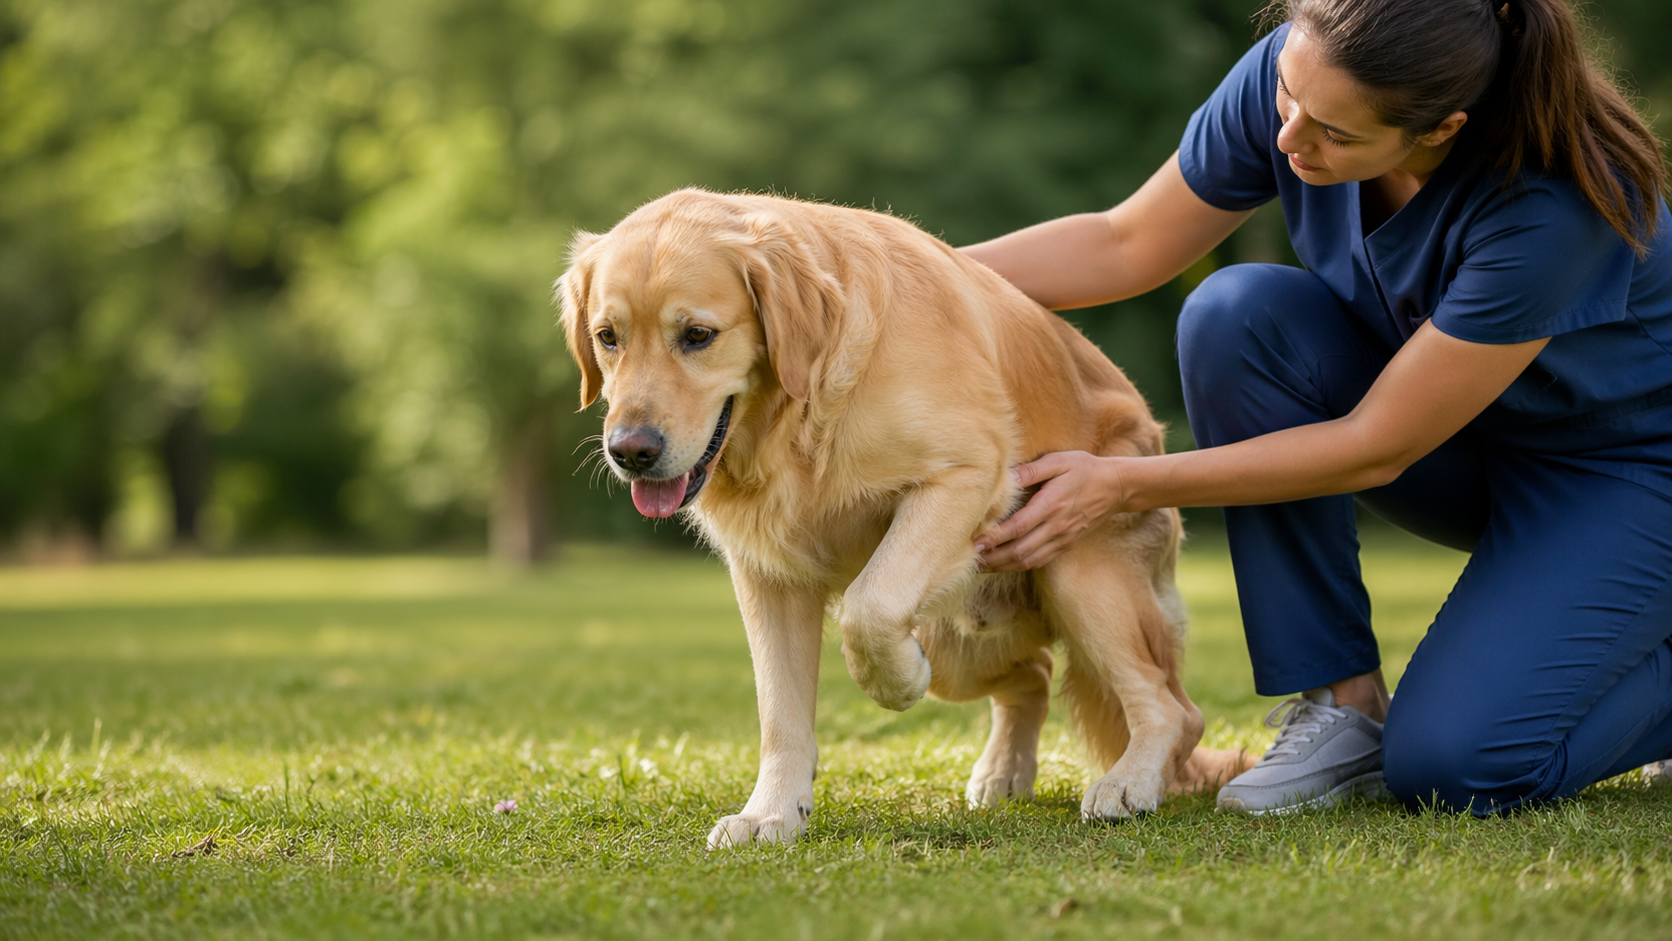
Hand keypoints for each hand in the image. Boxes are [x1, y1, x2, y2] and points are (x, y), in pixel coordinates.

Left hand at [974, 451, 1128, 570]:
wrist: (1116, 487)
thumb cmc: (1084, 469)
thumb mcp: (1059, 461)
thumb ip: (1031, 470)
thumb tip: (1006, 477)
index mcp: (1053, 505)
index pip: (1019, 527)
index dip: (996, 537)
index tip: (975, 542)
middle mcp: (1057, 527)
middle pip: (1021, 551)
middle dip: (993, 558)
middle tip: (970, 558)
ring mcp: (1063, 539)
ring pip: (1029, 560)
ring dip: (1003, 566)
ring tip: (981, 565)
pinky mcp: (1067, 545)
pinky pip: (1040, 561)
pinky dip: (1019, 566)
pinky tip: (1003, 563)